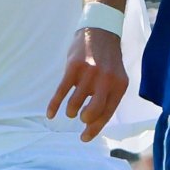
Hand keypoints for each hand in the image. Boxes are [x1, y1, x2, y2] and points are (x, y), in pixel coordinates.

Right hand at [47, 27, 127, 141]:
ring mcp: (89, 73)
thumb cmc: (107, 60)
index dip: (95, 128)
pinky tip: (50, 114)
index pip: (107, 113)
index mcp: (119, 85)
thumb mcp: (116, 77)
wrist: (100, 31)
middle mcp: (106, 80)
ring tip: (71, 109)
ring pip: (75, 103)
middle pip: (92, 112)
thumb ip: (109, 97)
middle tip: (80, 117)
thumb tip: (94, 123)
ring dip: (71, 110)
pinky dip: (54, 105)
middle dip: (84, 119)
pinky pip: (61, 92)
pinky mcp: (74, 68)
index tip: (84, 138)